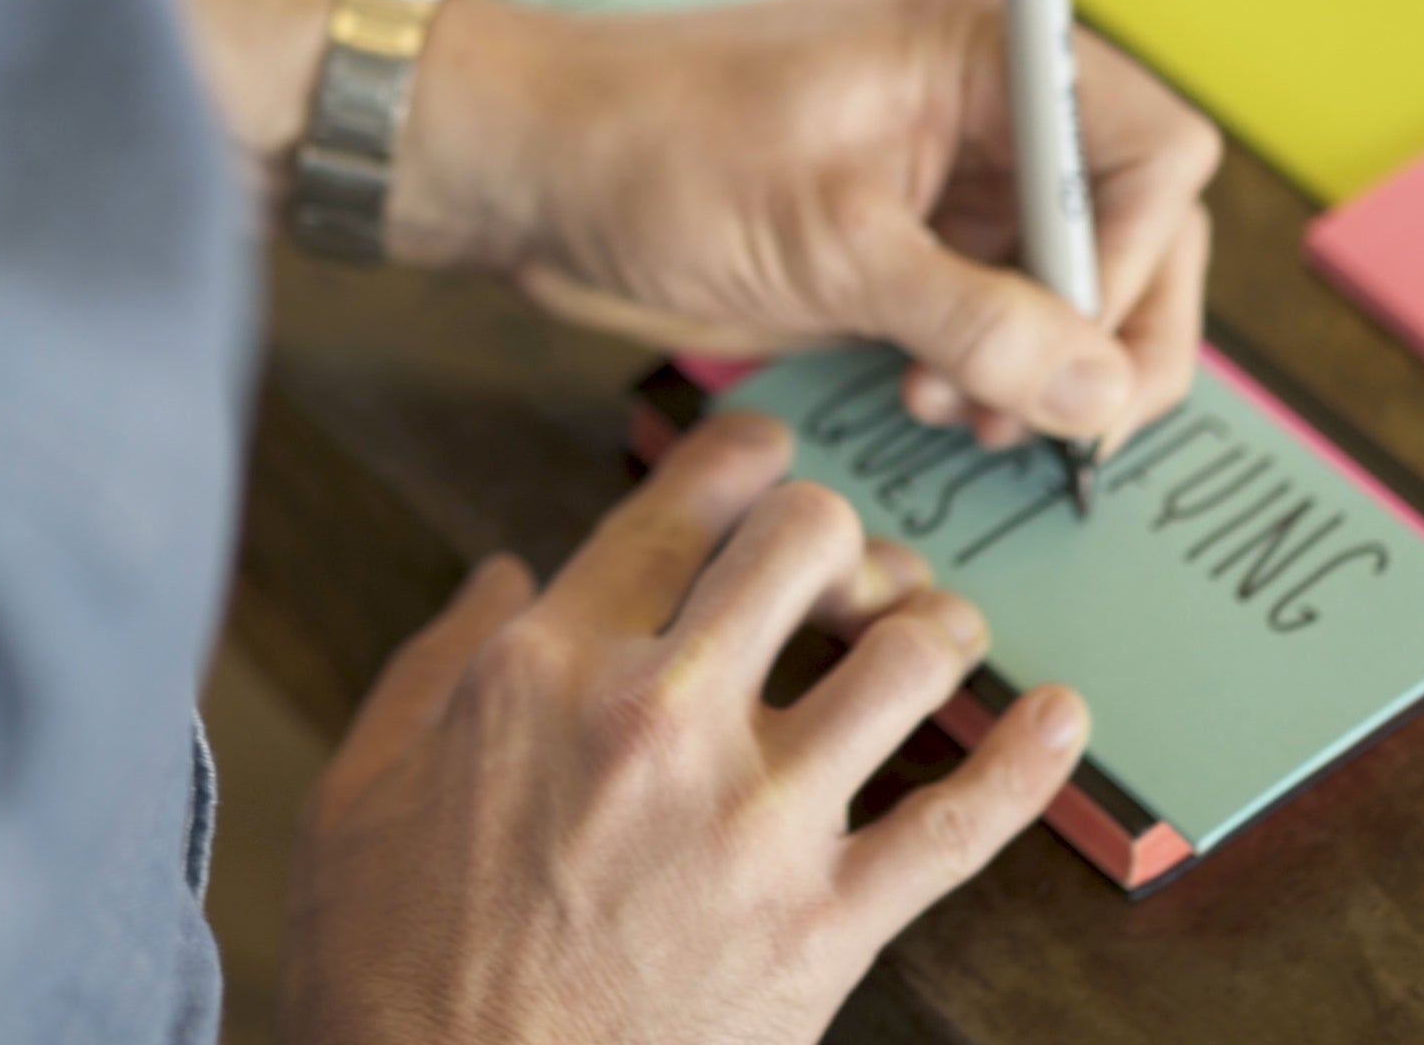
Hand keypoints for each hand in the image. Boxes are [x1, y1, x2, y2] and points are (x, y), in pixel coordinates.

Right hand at [280, 412, 1089, 1044]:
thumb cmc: (395, 968)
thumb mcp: (361, 787)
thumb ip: (435, 661)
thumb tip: (498, 574)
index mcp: (546, 668)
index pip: (681, 501)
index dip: (744, 456)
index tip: (769, 464)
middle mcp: (662, 718)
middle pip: (808, 541)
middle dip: (836, 539)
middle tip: (841, 576)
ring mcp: (757, 822)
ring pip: (907, 658)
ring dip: (934, 631)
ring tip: (936, 640)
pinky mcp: (825, 926)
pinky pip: (964, 820)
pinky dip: (1031, 760)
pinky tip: (1062, 719)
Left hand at [394, 0, 1221, 450]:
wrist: (528, 165)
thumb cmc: (656, 152)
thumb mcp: (829, 245)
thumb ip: (977, 317)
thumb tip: (1101, 390)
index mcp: (989, 50)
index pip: (1154, 152)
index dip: (1131, 260)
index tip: (1063, 345)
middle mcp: (991, 104)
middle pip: (1135, 227)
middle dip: (1100, 334)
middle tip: (1034, 419)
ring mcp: (952, 174)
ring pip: (1074, 283)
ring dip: (1044, 365)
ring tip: (957, 411)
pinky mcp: (907, 237)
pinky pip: (1003, 309)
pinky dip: (990, 367)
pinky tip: (932, 398)